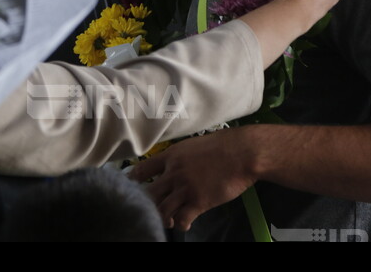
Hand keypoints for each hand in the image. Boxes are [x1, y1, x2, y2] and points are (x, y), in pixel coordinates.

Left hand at [130, 128, 255, 231]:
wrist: (242, 154)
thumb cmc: (221, 146)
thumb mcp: (192, 146)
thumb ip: (180, 157)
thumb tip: (173, 165)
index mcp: (170, 156)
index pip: (142, 169)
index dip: (133, 180)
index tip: (129, 187)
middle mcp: (173, 173)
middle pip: (149, 192)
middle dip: (146, 203)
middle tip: (148, 210)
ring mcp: (185, 188)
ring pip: (162, 209)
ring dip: (162, 217)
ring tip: (166, 220)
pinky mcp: (199, 201)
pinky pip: (181, 218)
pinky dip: (179, 224)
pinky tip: (183, 224)